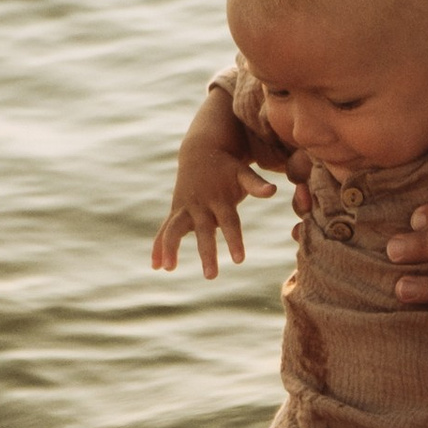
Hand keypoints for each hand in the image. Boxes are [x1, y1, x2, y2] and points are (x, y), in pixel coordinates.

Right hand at [153, 128, 278, 279]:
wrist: (201, 151)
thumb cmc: (227, 168)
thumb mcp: (242, 173)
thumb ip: (256, 184)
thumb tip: (272, 191)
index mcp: (219, 199)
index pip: (229, 222)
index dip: (234, 240)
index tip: (239, 260)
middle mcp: (200, 206)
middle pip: (203, 231)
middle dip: (206, 253)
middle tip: (211, 277)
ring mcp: (185, 208)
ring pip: (174, 229)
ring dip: (170, 247)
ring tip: (168, 268)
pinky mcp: (175, 212)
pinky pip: (165, 231)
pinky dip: (158, 247)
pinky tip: (155, 267)